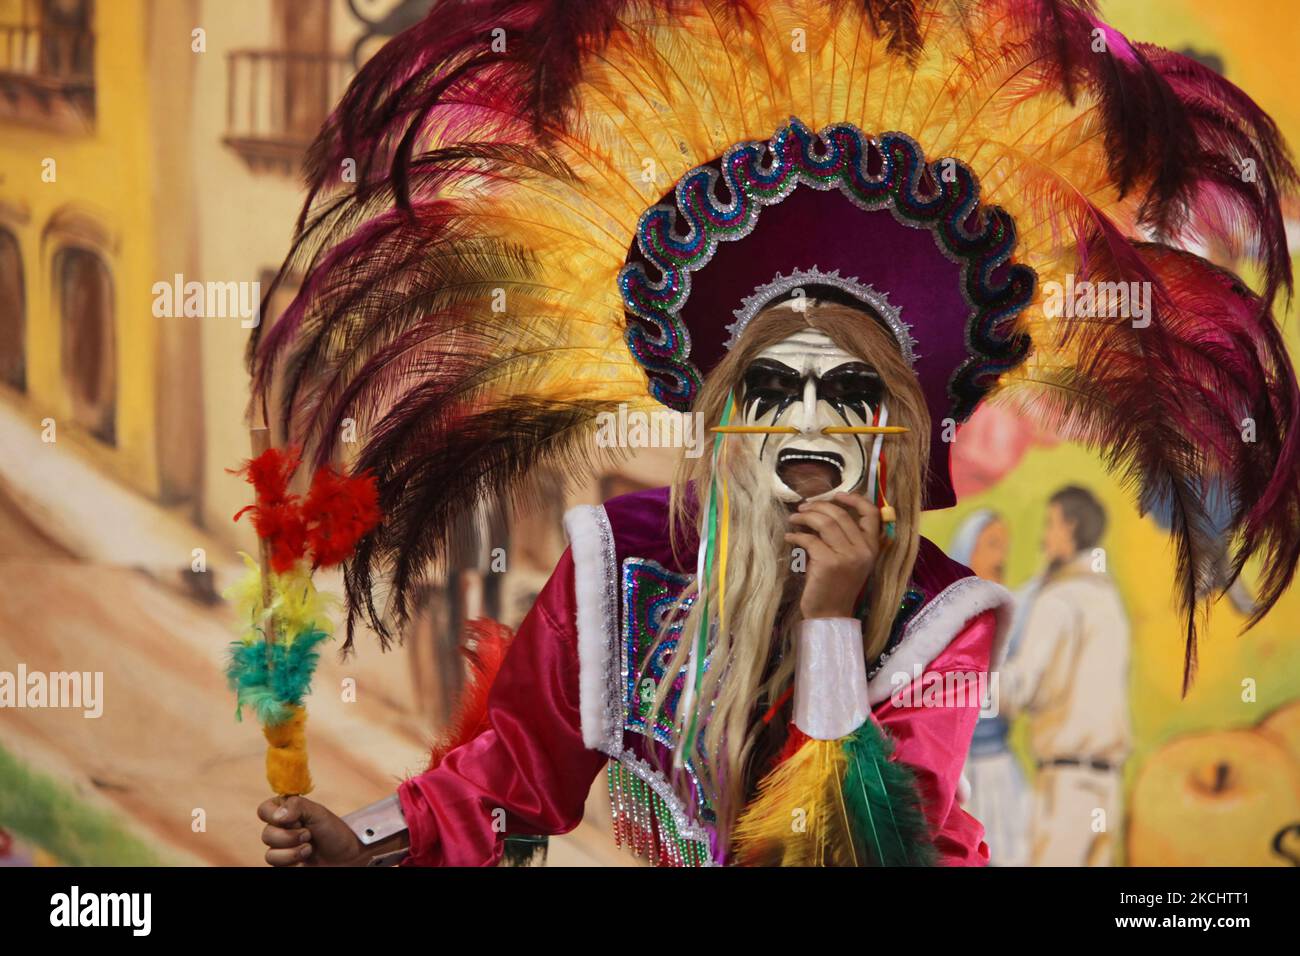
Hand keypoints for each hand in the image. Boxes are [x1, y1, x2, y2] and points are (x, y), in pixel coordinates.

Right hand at [258, 794, 367, 866]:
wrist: (346, 856)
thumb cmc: (334, 831)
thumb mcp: (318, 812)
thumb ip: (297, 806)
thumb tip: (277, 815)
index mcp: (286, 812)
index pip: (264, 810)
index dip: (274, 816)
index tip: (294, 819)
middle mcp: (280, 829)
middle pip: (266, 834)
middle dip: (290, 836)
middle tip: (308, 834)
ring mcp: (281, 848)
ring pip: (270, 854)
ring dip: (293, 852)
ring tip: (309, 848)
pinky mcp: (285, 864)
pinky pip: (277, 866)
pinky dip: (293, 862)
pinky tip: (306, 860)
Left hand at [784, 492, 880, 619]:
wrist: (830, 614)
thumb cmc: (837, 586)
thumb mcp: (851, 560)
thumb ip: (847, 538)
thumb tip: (825, 510)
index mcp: (872, 547)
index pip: (871, 514)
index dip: (855, 499)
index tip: (837, 494)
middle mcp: (863, 550)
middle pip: (840, 514)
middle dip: (818, 506)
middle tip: (803, 508)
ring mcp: (846, 557)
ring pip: (824, 523)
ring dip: (805, 517)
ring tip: (794, 519)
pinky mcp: (828, 563)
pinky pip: (809, 539)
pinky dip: (796, 535)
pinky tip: (789, 537)